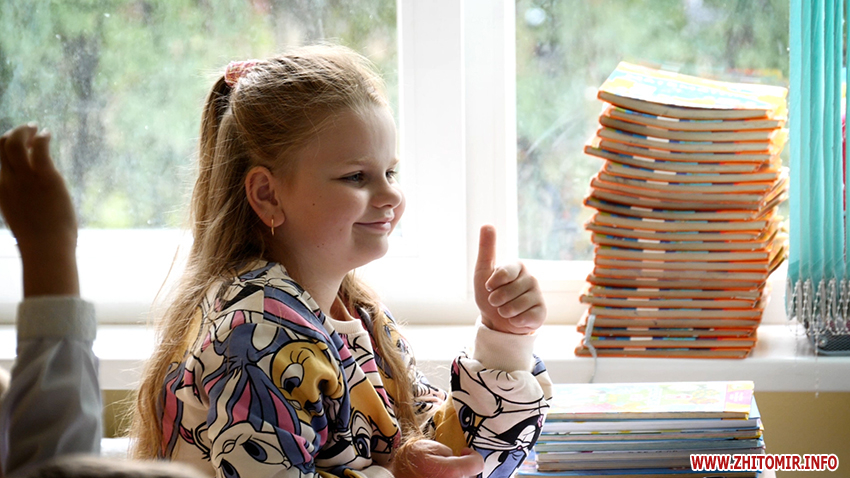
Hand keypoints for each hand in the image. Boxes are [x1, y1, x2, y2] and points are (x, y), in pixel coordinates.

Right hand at [0, 124, 78, 295]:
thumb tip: (32, 203)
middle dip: (12, 134)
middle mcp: (8, 181)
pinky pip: (40, 149)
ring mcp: (25, 179)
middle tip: (28, 129)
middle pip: (1, 147)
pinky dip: (42, 138)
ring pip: (15, 143)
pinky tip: (47, 134)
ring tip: (36, 128)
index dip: (3, 148)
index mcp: (0, 190)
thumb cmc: (39, 240)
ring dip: (24, 131)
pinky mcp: (46, 177)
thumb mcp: (22, 217)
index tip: (18, 146)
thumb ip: (21, 203)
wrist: (46, 249)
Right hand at [389, 440, 483, 477]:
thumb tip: (454, 457)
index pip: (477, 464)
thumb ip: (447, 450)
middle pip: (472, 476)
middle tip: (454, 460)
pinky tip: (442, 476)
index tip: (464, 451)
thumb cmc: (409, 462)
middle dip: (465, 466)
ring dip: (459, 475)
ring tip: (446, 471)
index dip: (472, 455)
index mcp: (452, 471)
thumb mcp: (428, 446)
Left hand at [473, 225, 544, 334]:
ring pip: (516, 307)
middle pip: (508, 293)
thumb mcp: (483, 270)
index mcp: (518, 266)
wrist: (497, 319)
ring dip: (504, 312)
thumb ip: (486, 249)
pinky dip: (515, 321)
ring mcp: (538, 295)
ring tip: (506, 309)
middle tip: (496, 301)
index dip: (493, 283)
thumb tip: (487, 224)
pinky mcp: (541, 311)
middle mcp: (531, 278)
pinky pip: (526, 318)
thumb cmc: (490, 293)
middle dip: (496, 300)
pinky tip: (516, 318)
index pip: (505, 273)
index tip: (489, 286)